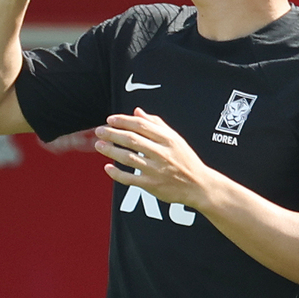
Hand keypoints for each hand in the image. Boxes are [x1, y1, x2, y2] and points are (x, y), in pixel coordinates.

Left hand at [94, 107, 209, 208]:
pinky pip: (130, 179)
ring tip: (99, 145)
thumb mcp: (175, 138)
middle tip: (100, 131)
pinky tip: (107, 167)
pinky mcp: (152, 186)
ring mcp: (156, 170)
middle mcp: (162, 153)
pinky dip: (117, 173)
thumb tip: (137, 112)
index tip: (110, 119)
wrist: (199, 185)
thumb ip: (156, 124)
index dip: (123, 121)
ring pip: (128, 158)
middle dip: (112, 134)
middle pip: (132, 140)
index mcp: (168, 139)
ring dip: (111, 151)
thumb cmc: (185, 159)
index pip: (141, 125)